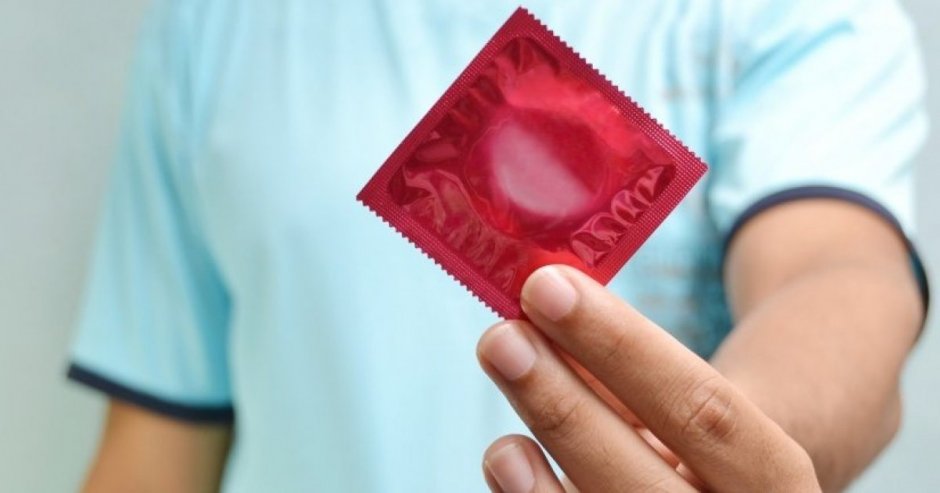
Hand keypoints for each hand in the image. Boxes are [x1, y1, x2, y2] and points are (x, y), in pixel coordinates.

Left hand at [477, 265, 820, 491]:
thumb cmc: (700, 435)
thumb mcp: (692, 397)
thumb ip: (629, 372)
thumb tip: (541, 321)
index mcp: (777, 480)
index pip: (705, 412)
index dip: (622, 348)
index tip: (549, 286)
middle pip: (641, 480)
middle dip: (564, 407)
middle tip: (502, 338)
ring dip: (532, 476)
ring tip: (496, 421)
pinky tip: (507, 461)